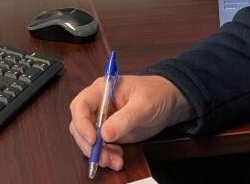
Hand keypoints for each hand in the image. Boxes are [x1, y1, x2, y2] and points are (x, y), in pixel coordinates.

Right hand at [69, 74, 194, 171]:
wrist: (169, 102)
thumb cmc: (156, 94)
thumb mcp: (143, 105)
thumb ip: (125, 118)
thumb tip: (104, 134)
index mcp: (103, 89)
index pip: (80, 105)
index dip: (82, 123)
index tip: (93, 139)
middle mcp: (99, 104)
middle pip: (79, 125)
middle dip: (89, 143)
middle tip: (102, 156)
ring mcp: (103, 119)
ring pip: (88, 139)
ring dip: (98, 153)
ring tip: (114, 161)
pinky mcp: (110, 132)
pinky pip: (100, 147)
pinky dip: (106, 155)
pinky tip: (117, 159)